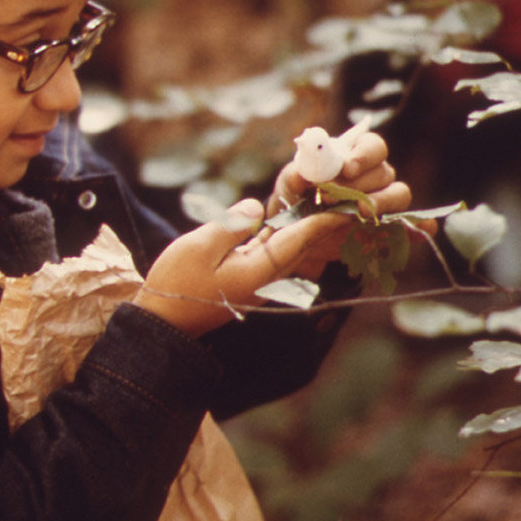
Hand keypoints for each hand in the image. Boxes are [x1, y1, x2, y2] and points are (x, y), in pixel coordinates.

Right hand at [134, 198, 352, 335]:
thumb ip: (233, 224)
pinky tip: (297, 219)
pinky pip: (277, 251)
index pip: (301, 238)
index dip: (326, 216)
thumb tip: (258, 206)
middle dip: (330, 221)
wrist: (164, 321)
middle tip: (357, 199)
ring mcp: (258, 278)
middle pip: (306, 244)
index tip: (351, 201)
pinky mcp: (247, 276)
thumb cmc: (176, 282)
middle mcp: (266, 276)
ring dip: (314, 227)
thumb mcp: (200, 246)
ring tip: (335, 203)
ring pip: (294, 248)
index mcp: (260, 270)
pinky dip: (291, 234)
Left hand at [269, 124, 411, 279]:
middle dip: (359, 184)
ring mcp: (384, 202)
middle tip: (331, 197)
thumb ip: (295, 175)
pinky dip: (419, 227)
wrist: (298, 237)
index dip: (363, 155)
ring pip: (399, 194)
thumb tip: (302, 174)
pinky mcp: (388, 229)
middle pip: (384, 172)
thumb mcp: (289, 185)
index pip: (372, 145)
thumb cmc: (297, 200)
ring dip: (382, 202)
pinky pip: (412, 225)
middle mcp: (375, 176)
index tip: (346, 168)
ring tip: (358, 212)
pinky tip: (421, 231)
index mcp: (354, 157)